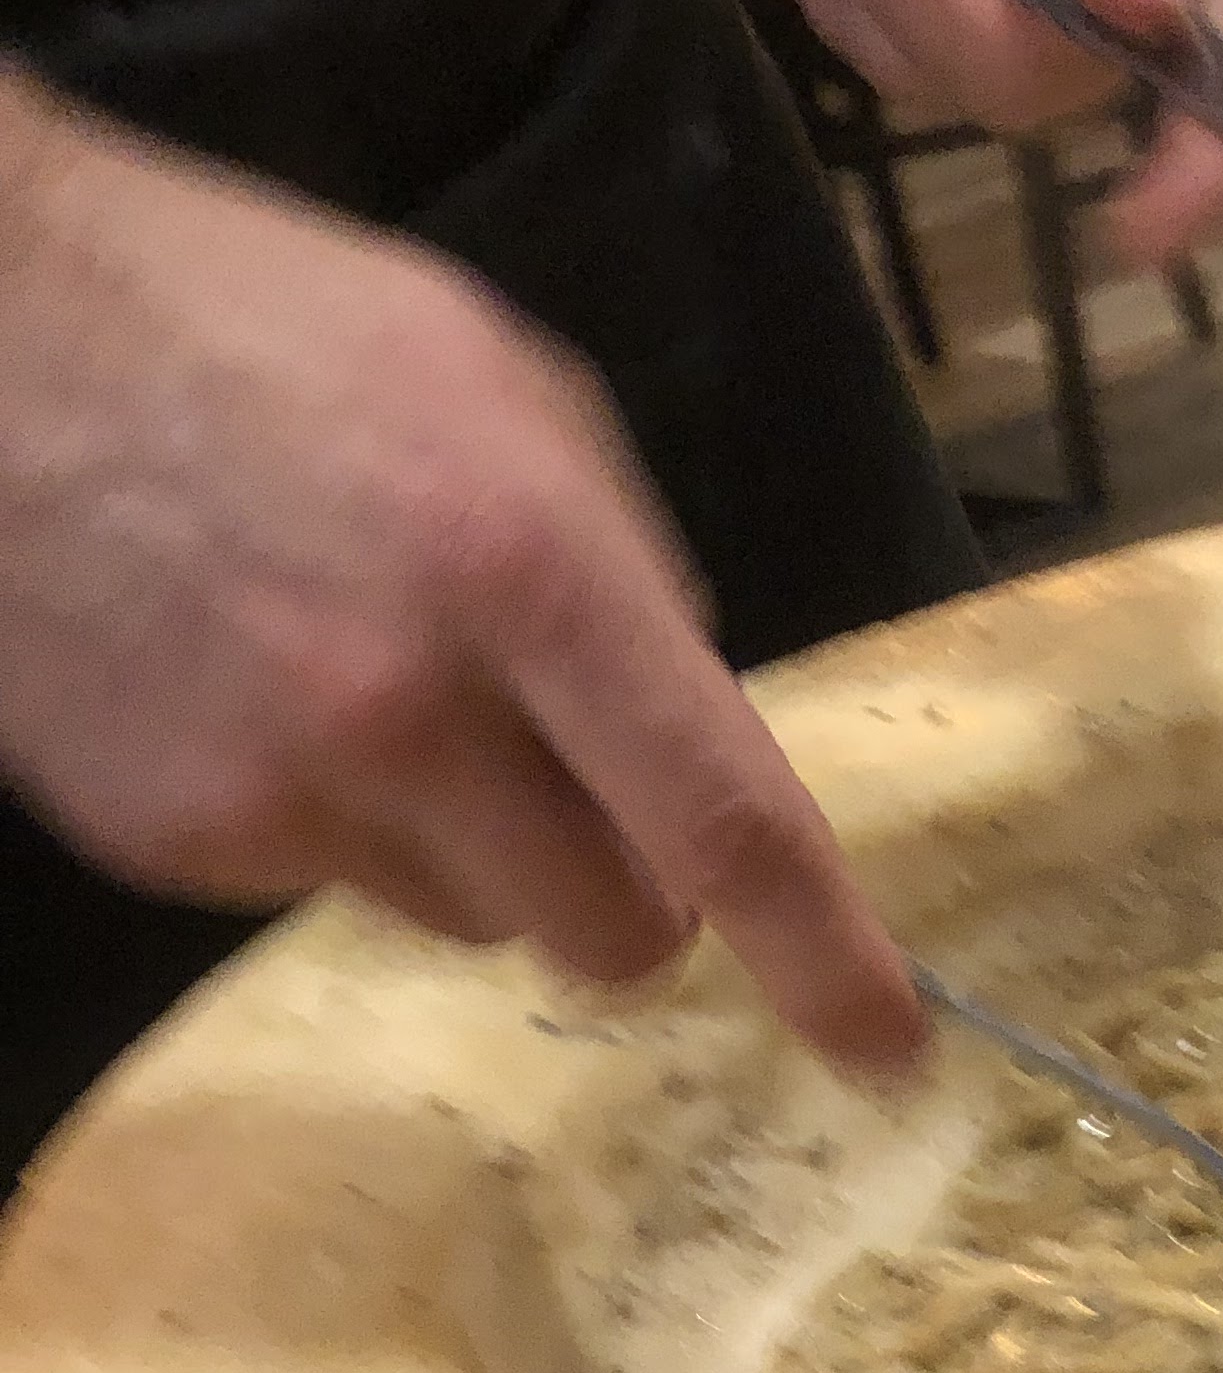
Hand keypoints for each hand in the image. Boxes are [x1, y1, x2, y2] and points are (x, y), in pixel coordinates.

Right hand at [0, 76, 924, 1077]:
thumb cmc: (250, 326)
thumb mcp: (494, 384)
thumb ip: (624, 567)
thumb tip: (699, 732)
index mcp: (528, 564)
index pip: (725, 821)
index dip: (827, 958)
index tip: (891, 1046)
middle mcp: (412, 702)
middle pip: (615, 930)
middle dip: (633, 892)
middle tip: (582, 794)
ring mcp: (284, 786)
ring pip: (478, 920)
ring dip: (475, 844)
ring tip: (370, 680)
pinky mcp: (180, 840)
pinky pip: (336, 889)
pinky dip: (335, 818)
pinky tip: (255, 682)